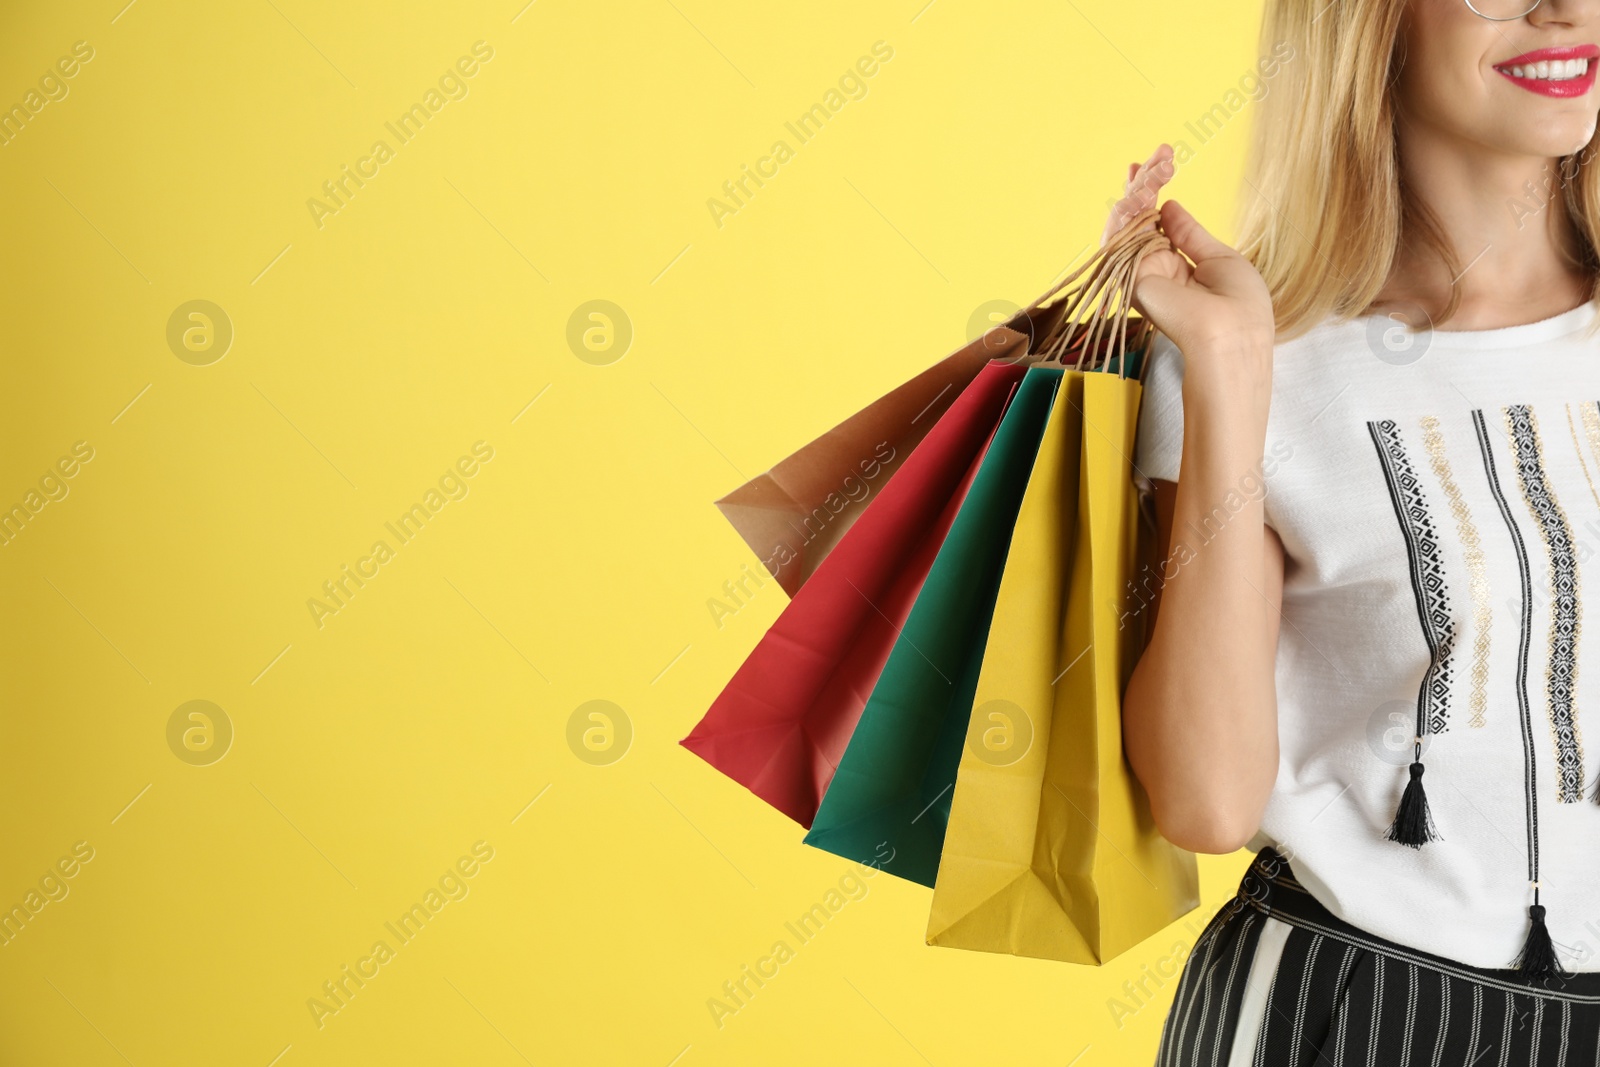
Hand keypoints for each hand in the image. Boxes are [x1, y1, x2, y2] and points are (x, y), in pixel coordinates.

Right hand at [1102, 145, 1275, 372]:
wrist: (1232, 335)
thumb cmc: (1239, 305)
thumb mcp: (1219, 258)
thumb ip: (1190, 234)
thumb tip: (1170, 207)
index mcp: (1179, 270)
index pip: (1158, 227)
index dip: (1156, 196)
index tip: (1160, 165)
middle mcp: (1154, 271)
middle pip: (1139, 221)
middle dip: (1145, 186)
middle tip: (1157, 156)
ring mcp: (1140, 274)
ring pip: (1126, 225)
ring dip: (1137, 192)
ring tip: (1152, 167)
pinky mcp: (1129, 278)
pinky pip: (1119, 238)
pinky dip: (1127, 210)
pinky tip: (1143, 187)